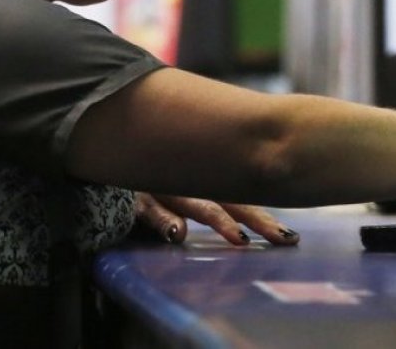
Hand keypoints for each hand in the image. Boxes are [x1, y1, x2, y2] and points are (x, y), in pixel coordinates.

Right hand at [134, 192, 300, 246]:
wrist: (105, 156)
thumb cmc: (146, 185)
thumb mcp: (177, 195)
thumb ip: (206, 209)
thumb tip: (241, 234)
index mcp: (201, 186)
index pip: (240, 201)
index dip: (265, 218)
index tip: (291, 239)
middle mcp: (188, 187)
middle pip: (230, 202)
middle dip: (257, 220)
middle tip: (282, 238)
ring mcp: (164, 191)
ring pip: (196, 203)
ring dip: (218, 219)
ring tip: (238, 239)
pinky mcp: (136, 201)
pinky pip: (150, 211)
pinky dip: (164, 221)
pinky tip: (176, 234)